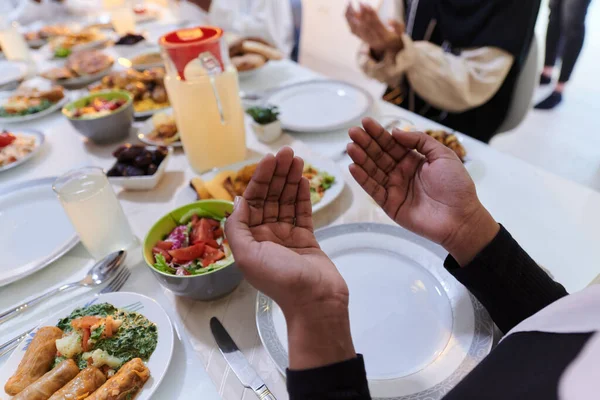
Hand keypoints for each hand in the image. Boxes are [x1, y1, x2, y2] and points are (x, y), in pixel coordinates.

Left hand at [225, 147, 354, 368]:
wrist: (316, 302)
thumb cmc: (280, 280)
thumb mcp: (247, 255)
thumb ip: (238, 227)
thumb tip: (238, 200)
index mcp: (249, 239)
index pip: (252, 201)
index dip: (260, 179)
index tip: (270, 159)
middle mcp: (265, 235)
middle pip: (269, 197)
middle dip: (276, 174)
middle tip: (287, 152)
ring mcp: (287, 237)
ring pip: (286, 202)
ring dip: (290, 180)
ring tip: (296, 159)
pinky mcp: (306, 239)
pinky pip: (302, 212)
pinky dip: (302, 195)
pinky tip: (303, 179)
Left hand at [346, 3, 404, 53]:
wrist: (392, 49)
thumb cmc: (397, 37)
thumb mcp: (401, 32)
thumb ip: (397, 26)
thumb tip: (389, 20)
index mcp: (384, 38)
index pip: (376, 24)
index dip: (371, 14)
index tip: (367, 5)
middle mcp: (374, 40)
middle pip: (366, 26)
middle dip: (362, 13)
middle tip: (360, 3)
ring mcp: (368, 41)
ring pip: (358, 29)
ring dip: (353, 17)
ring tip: (351, 6)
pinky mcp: (363, 40)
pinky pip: (354, 32)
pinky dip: (350, 22)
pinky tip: (348, 13)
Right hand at [347, 118, 499, 265]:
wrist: (460, 218)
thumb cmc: (456, 185)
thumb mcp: (443, 155)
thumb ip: (419, 140)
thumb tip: (395, 132)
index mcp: (414, 160)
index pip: (392, 144)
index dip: (379, 133)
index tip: (366, 122)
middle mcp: (401, 172)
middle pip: (379, 155)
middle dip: (366, 143)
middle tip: (353, 132)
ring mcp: (394, 188)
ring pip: (373, 171)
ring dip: (361, 158)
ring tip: (351, 147)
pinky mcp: (390, 204)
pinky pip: (373, 189)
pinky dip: (362, 179)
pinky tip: (353, 167)